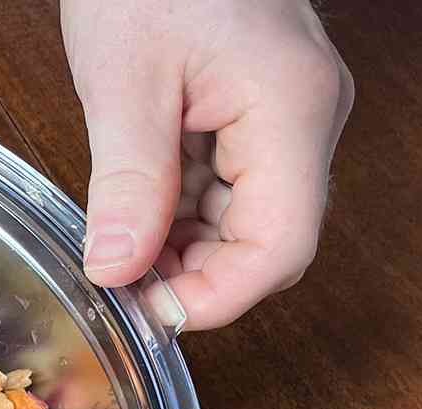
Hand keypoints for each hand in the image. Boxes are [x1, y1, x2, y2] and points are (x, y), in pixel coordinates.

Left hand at [62, 0, 353, 328]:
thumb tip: (117, 270)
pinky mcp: (256, 113)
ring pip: (246, 221)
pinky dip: (180, 214)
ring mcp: (285, 117)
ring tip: (117, 250)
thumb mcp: (124, 81)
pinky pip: (229, 188)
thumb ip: (126, 184)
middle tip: (120, 286)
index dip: (215, 298)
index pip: (280, 247)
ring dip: (182, 249)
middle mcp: (304, 120)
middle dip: (194, 277)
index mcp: (290, 111)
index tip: (146, 314)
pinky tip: (133, 215)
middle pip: (268, 242)